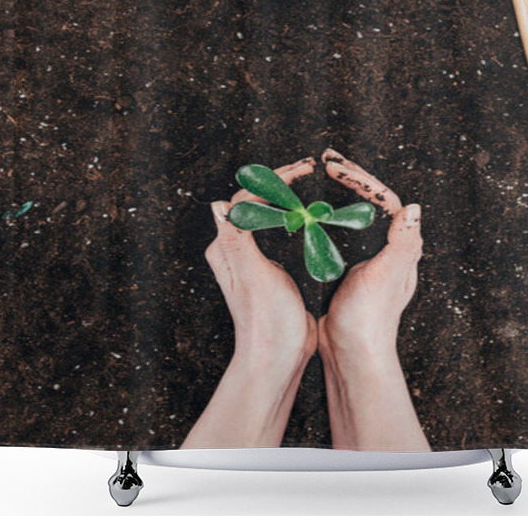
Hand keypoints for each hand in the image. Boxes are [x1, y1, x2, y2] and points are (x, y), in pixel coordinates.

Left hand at [180, 157, 316, 448]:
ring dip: (285, 196)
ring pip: (266, 215)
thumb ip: (237, 240)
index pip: (245, 200)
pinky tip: (308, 218)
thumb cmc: (266, 321)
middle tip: (307, 169)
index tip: (300, 171)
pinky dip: (292, 217)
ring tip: (307, 183)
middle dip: (279, 181)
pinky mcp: (269, 270)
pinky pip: (277, 233)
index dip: (272, 180)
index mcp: (228, 248)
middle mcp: (236, 251)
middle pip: (254, 203)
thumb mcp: (254, 276)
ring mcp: (252, 260)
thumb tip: (218, 205)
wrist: (278, 358)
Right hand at [318, 148, 421, 359]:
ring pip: (360, 212)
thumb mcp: (387, 275)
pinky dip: (333, 212)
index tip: (334, 166)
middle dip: (352, 175)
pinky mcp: (356, 268)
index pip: (384, 197)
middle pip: (374, 200)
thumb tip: (414, 208)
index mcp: (401, 245)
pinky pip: (347, 229)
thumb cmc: (371, 316)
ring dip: (344, 189)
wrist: (355, 352)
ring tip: (325, 170)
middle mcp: (392, 248)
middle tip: (326, 157)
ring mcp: (374, 257)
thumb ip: (403, 242)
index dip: (361, 178)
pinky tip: (318, 211)